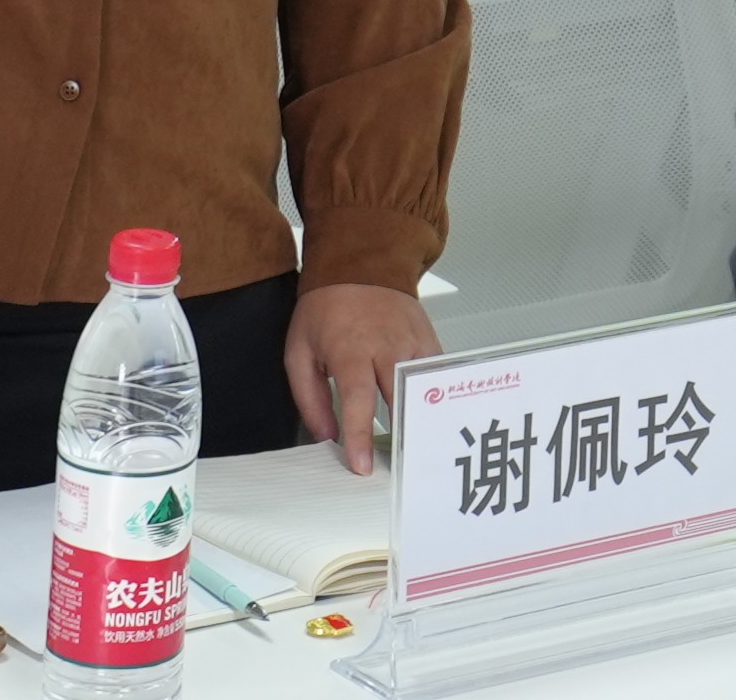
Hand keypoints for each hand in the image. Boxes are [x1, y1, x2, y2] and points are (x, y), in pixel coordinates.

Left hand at [286, 280, 440, 476]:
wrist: (360, 263)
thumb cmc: (326, 309)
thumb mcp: (299, 351)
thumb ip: (310, 398)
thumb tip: (327, 436)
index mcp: (350, 350)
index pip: (359, 399)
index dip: (361, 436)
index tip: (363, 467)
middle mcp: (386, 346)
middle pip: (399, 399)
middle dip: (400, 438)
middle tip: (398, 472)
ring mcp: (411, 341)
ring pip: (424, 390)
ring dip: (421, 423)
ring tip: (420, 455)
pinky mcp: (428, 339)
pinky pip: (435, 375)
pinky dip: (435, 399)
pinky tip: (432, 421)